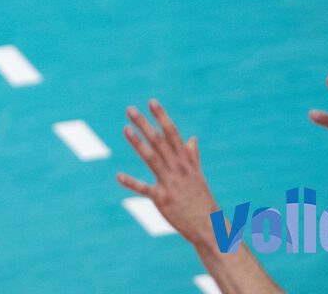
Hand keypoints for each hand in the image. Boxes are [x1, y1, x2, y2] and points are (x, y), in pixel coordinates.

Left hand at [116, 100, 217, 246]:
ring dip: (138, 143)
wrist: (209, 226)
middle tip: (130, 109)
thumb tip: (193, 138)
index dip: (162, 116)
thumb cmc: (201, 199)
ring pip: (152, 158)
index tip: (151, 101)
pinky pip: (145, 189)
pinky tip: (118, 176)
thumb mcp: (198, 175)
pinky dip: (132, 183)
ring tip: (125, 129)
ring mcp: (170, 183)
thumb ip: (193, 156)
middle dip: (145, 124)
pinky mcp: (163, 199)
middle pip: (159, 141)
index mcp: (186, 161)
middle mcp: (178, 168)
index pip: (172, 133)